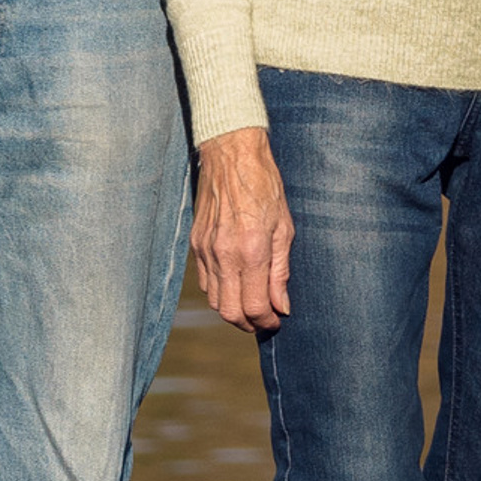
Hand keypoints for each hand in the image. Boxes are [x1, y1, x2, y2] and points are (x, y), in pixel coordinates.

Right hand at [191, 125, 293, 331]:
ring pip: (214, 300)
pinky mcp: (195, 244)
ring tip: (252, 305)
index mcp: (250, 251)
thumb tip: (281, 304)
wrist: (232, 157)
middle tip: (264, 321)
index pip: (253, 306)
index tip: (277, 322)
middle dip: (249, 323)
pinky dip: (219, 292)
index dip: (266, 321)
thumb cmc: (266, 187)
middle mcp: (223, 255)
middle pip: (229, 311)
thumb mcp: (285, 228)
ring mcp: (205, 250)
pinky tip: (236, 285)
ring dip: (233, 310)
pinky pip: (204, 281)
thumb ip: (281, 271)